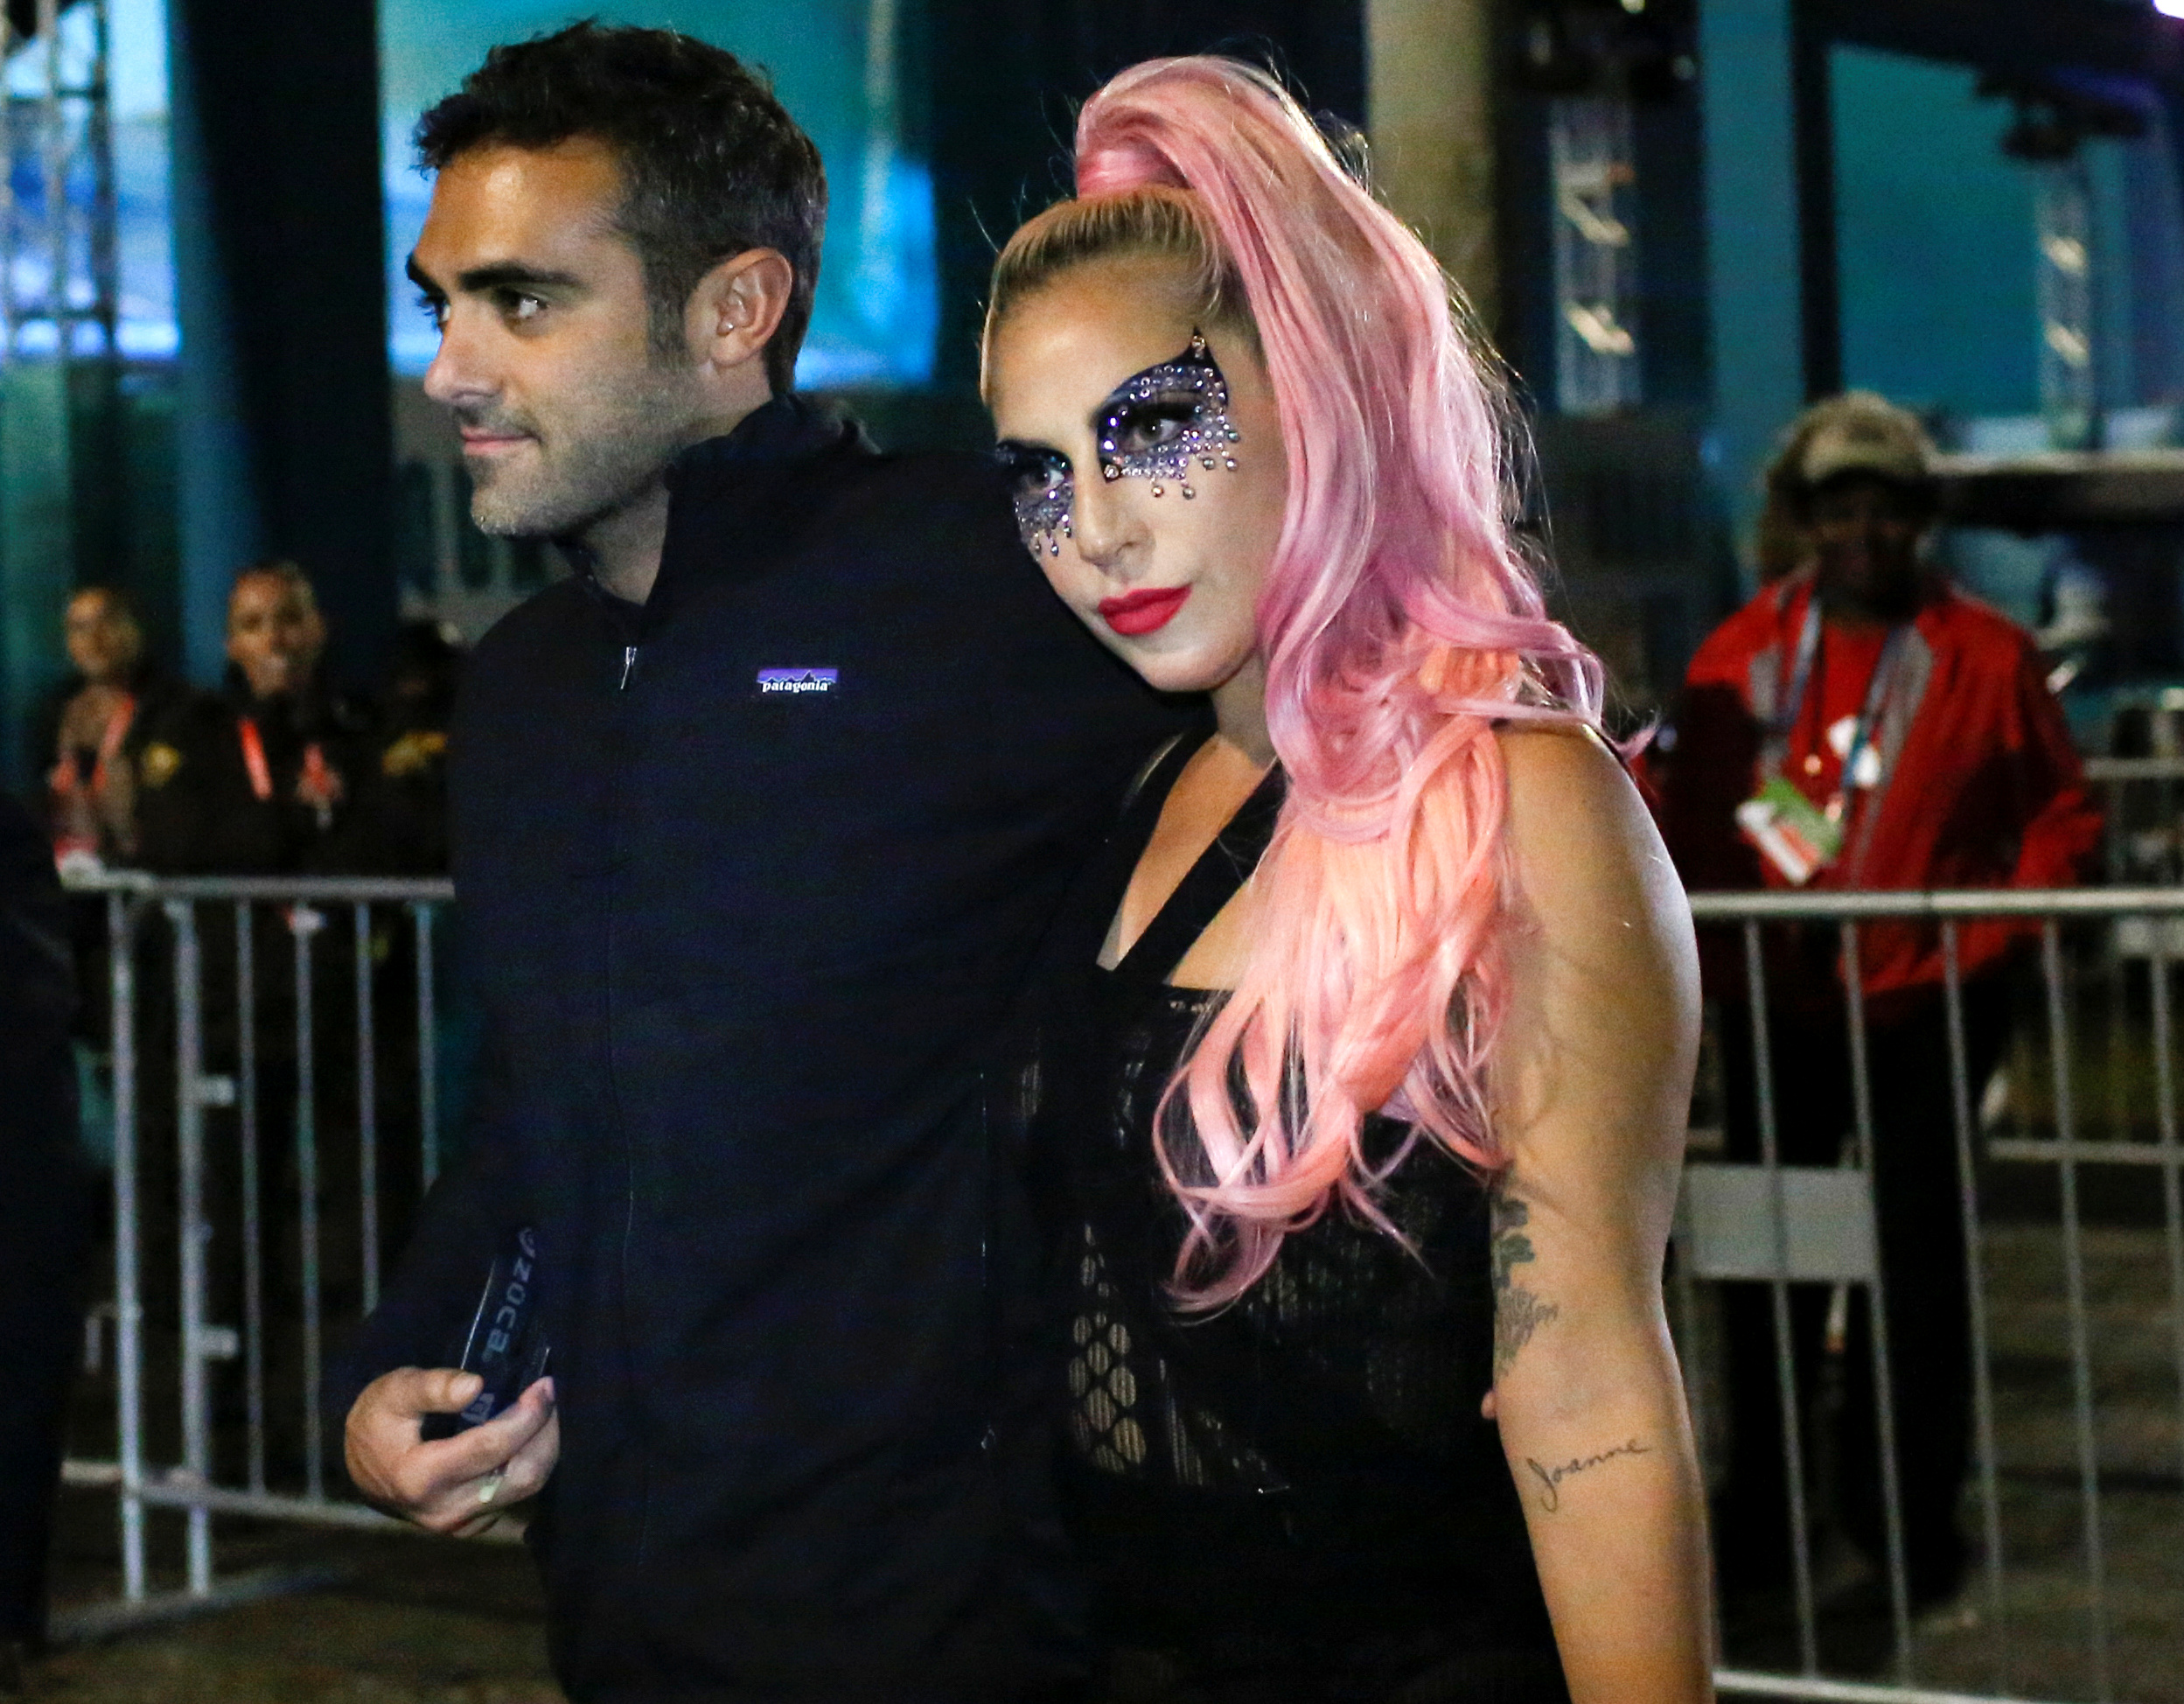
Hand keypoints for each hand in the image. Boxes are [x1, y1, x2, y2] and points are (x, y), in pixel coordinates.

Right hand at [344, 1368, 557, 1536]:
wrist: (362, 1465)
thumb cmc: (378, 1421)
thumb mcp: (394, 1392)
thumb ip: (433, 1387)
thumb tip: (476, 1387)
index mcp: (420, 1478)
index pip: (492, 1447)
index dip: (526, 1415)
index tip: (545, 1385)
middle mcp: (443, 1511)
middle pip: (521, 1476)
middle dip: (545, 1433)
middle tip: (551, 1395)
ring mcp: (458, 1525)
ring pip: (524, 1489)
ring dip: (543, 1448)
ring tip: (544, 1411)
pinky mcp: (469, 1527)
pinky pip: (514, 1497)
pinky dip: (528, 1464)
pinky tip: (528, 1436)